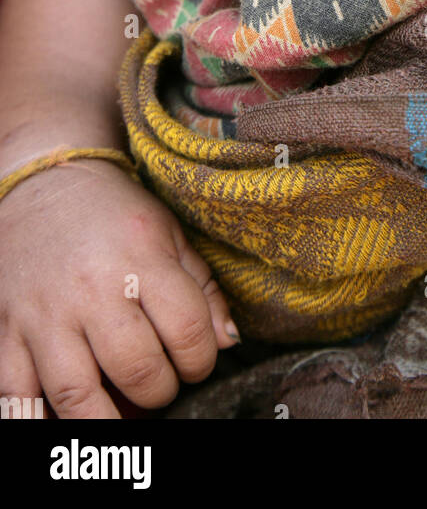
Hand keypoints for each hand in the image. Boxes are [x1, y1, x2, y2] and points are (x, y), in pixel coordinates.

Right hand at [0, 157, 238, 417]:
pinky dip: (42, 417)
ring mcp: (44, 314)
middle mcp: (92, 288)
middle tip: (158, 382)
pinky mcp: (6, 331)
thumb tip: (227, 343)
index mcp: (141, 259)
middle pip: (137, 370)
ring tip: (121, 406)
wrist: (46, 185)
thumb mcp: (169, 235)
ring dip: (108, 418)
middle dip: (159, 391)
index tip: (195, 361)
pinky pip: (17, 397)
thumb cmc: (115, 216)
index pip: (188, 331)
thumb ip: (203, 289)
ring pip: (76, 396)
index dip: (201, 361)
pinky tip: (66, 410)